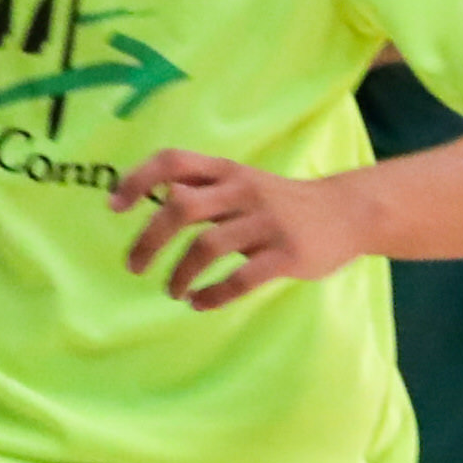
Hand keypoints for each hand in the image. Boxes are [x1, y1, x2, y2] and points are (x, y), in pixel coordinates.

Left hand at [109, 151, 369, 310]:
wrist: (347, 213)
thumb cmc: (281, 201)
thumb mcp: (242, 182)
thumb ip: (203, 187)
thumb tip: (153, 193)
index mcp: (227, 171)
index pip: (173, 160)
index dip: (138, 179)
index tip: (115, 206)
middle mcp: (243, 191)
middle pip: (180, 207)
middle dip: (148, 240)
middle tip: (133, 267)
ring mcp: (266, 223)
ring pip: (206, 246)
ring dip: (179, 274)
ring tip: (172, 291)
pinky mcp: (286, 255)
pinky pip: (241, 279)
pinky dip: (212, 295)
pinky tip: (199, 302)